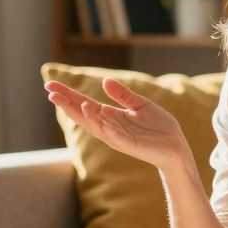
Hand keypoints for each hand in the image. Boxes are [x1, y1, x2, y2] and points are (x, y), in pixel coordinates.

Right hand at [44, 78, 190, 169]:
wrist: (177, 147)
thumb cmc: (160, 127)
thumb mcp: (140, 105)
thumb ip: (123, 95)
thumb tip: (104, 81)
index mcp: (111, 116)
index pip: (84, 104)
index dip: (68, 95)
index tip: (49, 84)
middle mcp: (109, 127)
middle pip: (83, 114)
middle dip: (66, 104)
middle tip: (49, 92)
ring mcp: (118, 137)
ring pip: (94, 126)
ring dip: (81, 114)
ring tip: (68, 101)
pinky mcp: (129, 144)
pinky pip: (113, 135)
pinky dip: (103, 126)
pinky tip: (93, 114)